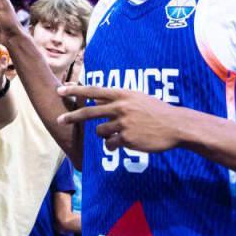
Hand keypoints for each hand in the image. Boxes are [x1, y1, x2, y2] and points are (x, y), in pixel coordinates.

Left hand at [57, 84, 181, 151]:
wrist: (175, 125)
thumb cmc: (156, 111)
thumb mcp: (137, 98)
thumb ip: (116, 99)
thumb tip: (96, 99)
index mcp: (123, 94)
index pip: (94, 90)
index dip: (75, 90)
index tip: (60, 89)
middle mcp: (120, 107)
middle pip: (89, 112)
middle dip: (72, 117)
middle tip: (60, 120)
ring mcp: (123, 123)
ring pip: (99, 131)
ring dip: (104, 135)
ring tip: (119, 134)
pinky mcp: (127, 139)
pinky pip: (110, 144)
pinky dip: (114, 146)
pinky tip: (125, 143)